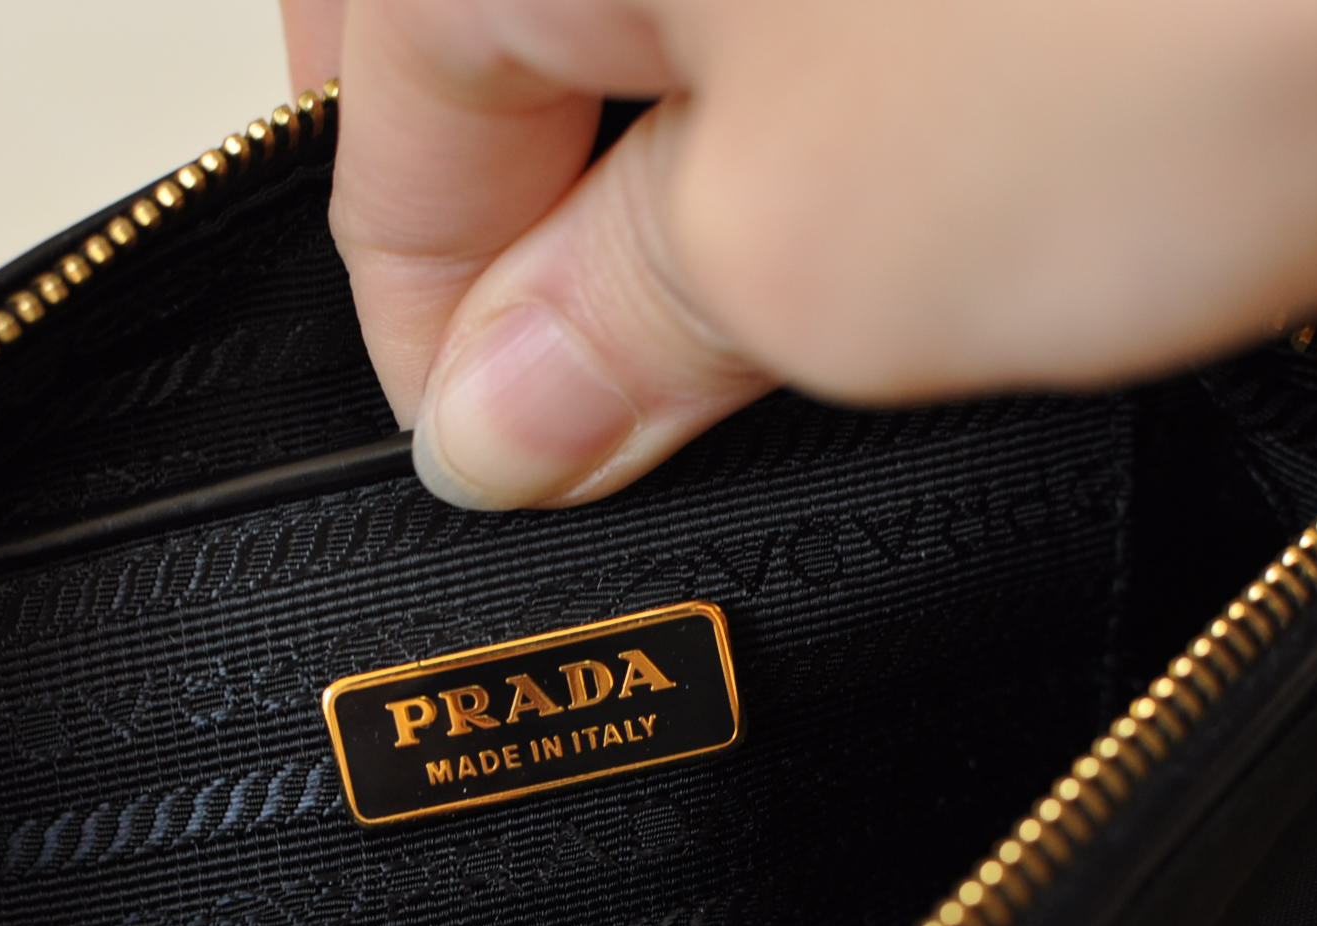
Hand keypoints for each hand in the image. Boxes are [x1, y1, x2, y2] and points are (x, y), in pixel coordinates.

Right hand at [281, 0, 1316, 510]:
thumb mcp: (825, 250)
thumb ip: (616, 341)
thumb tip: (504, 420)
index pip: (385, 159)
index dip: (439, 357)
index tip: (516, 486)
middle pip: (510, 55)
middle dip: (555, 243)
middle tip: (628, 404)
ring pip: (677, 27)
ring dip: (707, 179)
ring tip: (804, 323)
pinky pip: (830, 5)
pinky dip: (841, 101)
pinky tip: (930, 198)